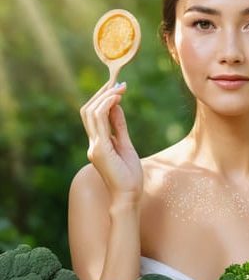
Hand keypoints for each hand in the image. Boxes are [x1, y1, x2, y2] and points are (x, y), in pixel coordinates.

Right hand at [80, 81, 142, 203]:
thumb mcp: (125, 145)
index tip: (117, 87)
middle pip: (88, 111)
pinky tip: (117, 99)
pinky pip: (99, 122)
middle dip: (102, 94)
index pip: (93, 115)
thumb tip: (117, 107)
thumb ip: (119, 127)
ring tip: (120, 88)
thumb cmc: (129, 175)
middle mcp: (92, 143)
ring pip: (91, 113)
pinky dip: (107, 107)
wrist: (129, 196)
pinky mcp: (100, 149)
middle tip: (118, 83)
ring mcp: (94, 146)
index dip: (102, 99)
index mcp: (97, 143)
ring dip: (106, 97)